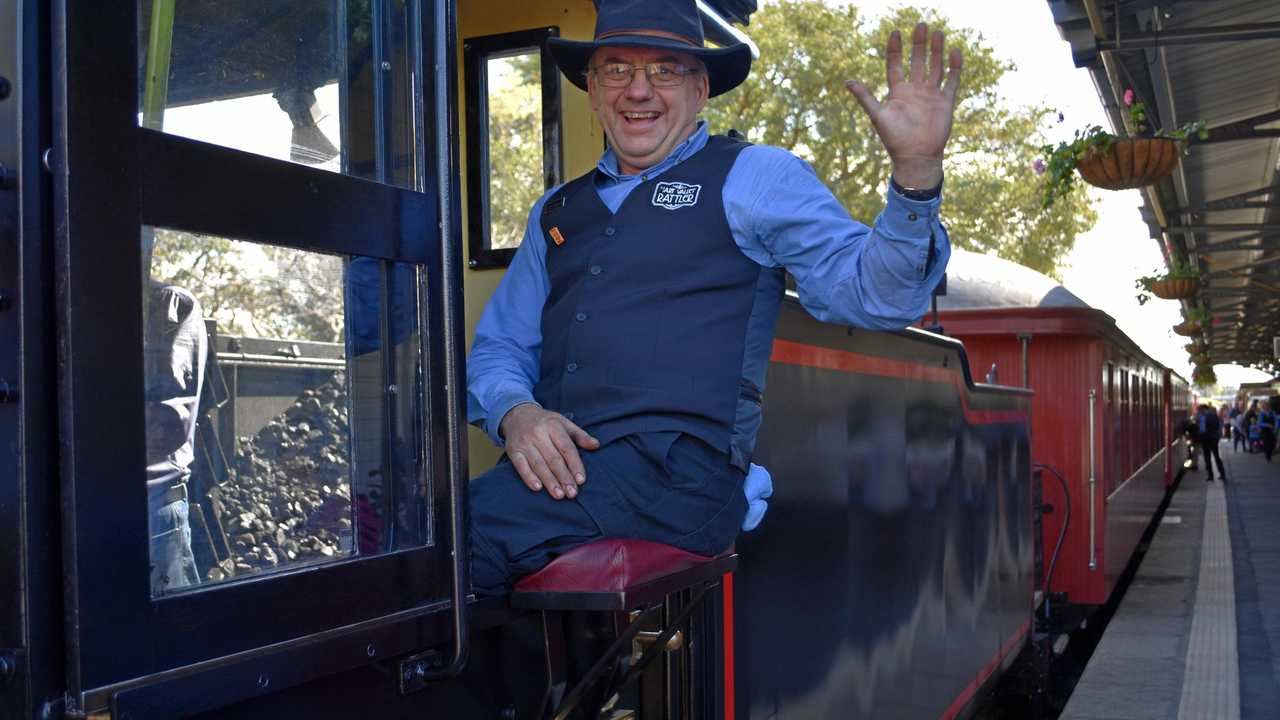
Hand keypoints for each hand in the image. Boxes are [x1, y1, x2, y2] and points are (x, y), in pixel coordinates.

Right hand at [499, 403, 599, 499]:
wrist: (517, 415)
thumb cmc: (545, 422)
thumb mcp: (563, 423)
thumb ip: (580, 435)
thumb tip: (596, 445)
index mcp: (554, 426)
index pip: (567, 448)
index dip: (575, 465)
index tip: (581, 480)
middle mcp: (538, 434)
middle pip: (554, 459)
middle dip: (564, 478)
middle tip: (572, 493)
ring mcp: (525, 443)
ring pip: (539, 465)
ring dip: (549, 481)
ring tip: (559, 495)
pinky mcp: (513, 451)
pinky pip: (521, 466)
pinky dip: (529, 477)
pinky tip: (538, 488)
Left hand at [845, 23, 962, 188]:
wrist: (916, 157)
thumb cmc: (894, 139)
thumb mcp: (878, 115)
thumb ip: (865, 97)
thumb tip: (847, 82)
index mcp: (898, 91)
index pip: (896, 64)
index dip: (896, 49)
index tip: (896, 31)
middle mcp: (915, 90)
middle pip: (918, 61)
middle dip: (919, 44)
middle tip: (921, 24)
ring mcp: (931, 95)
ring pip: (935, 67)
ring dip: (937, 51)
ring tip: (938, 32)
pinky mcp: (945, 102)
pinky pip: (951, 81)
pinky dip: (954, 67)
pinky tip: (955, 52)